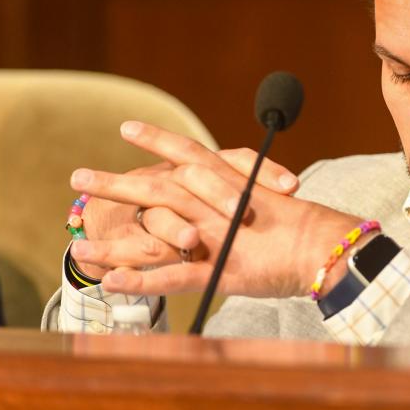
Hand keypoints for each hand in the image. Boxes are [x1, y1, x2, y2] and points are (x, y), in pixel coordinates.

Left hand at [69, 121, 365, 297]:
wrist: (333, 249)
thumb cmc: (313, 229)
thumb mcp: (279, 205)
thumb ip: (256, 192)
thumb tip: (250, 188)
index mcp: (236, 185)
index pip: (191, 154)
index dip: (159, 140)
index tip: (128, 127)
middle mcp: (221, 206)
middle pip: (162, 187)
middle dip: (118, 183)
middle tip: (78, 176)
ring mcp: (218, 238)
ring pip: (157, 231)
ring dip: (115, 237)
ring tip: (76, 244)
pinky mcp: (221, 272)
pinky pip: (175, 276)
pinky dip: (142, 281)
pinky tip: (110, 282)